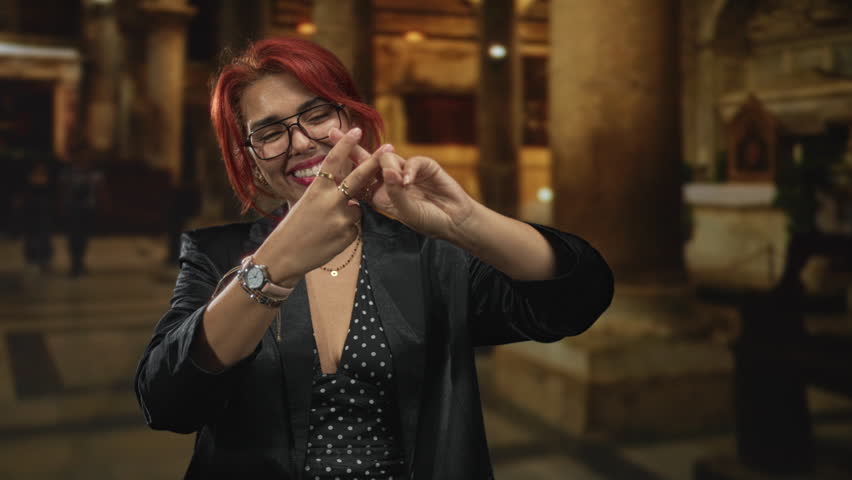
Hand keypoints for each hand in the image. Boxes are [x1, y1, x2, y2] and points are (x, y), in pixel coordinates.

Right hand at [253, 128, 383, 284]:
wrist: (284, 256)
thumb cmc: (292, 227)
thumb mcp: (305, 203)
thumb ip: (326, 194)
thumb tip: (347, 189)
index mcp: (316, 190)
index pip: (332, 162)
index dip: (344, 145)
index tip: (355, 130)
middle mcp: (330, 202)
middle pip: (358, 177)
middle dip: (375, 162)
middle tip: (390, 148)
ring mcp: (341, 219)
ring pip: (356, 207)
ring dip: (347, 213)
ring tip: (326, 227)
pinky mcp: (349, 235)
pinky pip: (354, 227)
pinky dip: (345, 230)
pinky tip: (329, 238)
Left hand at [328, 131, 475, 239]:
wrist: (454, 221)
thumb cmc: (427, 220)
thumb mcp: (404, 211)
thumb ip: (394, 191)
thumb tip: (387, 169)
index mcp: (381, 194)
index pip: (358, 179)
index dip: (344, 167)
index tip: (325, 156)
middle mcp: (390, 180)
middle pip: (366, 160)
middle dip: (350, 147)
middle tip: (333, 132)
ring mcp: (405, 171)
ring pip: (387, 158)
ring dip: (389, 167)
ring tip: (399, 183)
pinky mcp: (423, 165)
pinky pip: (410, 161)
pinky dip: (408, 170)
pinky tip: (409, 182)